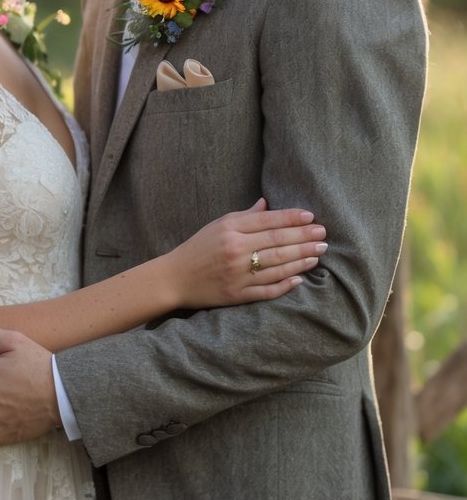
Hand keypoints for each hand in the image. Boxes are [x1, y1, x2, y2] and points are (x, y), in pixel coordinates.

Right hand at [170, 197, 327, 308]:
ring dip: (301, 259)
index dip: (291, 218)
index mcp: (230, 229)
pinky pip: (267, 290)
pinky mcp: (238, 295)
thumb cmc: (199, 247)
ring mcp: (238, 274)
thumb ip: (244, 216)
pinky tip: (300, 278)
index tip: (311, 217)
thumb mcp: (217, 225)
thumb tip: (267, 204)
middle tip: (323, 235)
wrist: (175, 278)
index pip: (267, 221)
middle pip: (277, 243)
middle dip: (303, 238)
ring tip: (318, 253)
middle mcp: (235, 250)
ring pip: (277, 266)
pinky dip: (285, 284)